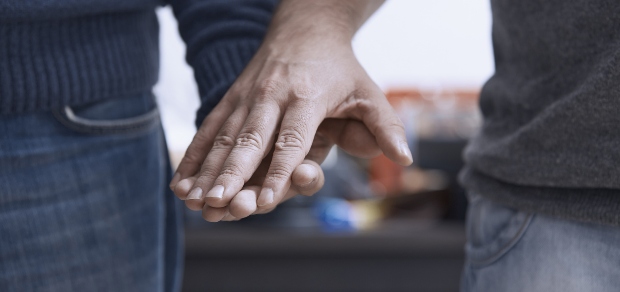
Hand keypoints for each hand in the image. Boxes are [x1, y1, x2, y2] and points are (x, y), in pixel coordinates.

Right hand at [171, 0, 410, 217]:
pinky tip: (179, 180)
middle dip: (232, 174)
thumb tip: (405, 157)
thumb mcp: (368, 92)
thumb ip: (385, 126)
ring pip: (222, 136)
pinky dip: (193, 155)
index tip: (264, 200)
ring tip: (190, 199)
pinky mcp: (232, 96)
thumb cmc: (341, 68)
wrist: (306, 27)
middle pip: (249, 139)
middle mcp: (271, 95)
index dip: (279, 172)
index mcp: (306, 97)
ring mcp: (247, 94)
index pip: (292, 141)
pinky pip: (209, 127)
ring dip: (206, 169)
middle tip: (218, 203)